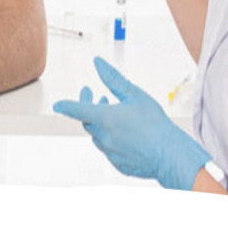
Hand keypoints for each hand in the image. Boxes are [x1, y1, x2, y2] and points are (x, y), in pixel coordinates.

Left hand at [52, 57, 209, 189]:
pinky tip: (124, 133)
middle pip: (87, 121)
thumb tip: (98, 63)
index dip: (66, 106)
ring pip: (98, 136)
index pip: (77, 110)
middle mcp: (104, 138)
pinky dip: (111, 138)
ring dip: (100, 122)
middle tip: (95, 95)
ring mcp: (110, 153)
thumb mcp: (134, 95)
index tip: (57, 104)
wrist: (170, 155)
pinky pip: (109, 149)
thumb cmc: (155, 123)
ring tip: (112, 111)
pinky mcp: (118, 164)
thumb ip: (113, 79)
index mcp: (105, 119)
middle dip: (88, 107)